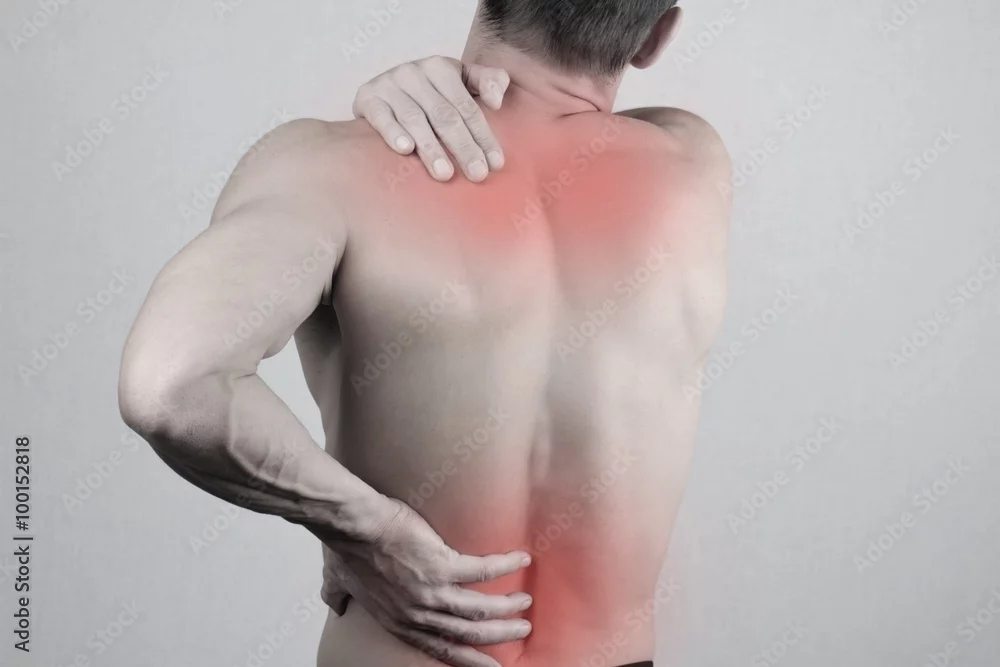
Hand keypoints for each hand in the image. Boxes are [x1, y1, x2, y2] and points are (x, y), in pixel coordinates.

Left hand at [328, 498, 533, 666]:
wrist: (353, 525)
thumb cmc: (345, 548)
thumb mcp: (338, 581)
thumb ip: (340, 595)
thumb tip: (336, 602)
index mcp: (398, 620)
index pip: (440, 647)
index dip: (467, 658)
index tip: (490, 664)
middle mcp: (418, 613)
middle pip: (468, 634)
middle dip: (498, 637)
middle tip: (520, 632)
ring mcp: (432, 592)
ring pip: (480, 611)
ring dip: (506, 609)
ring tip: (525, 603)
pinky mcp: (443, 565)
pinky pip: (483, 570)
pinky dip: (504, 566)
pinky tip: (521, 559)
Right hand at [353, 56, 509, 182]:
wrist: (379, 89)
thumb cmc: (429, 91)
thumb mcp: (460, 79)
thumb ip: (487, 81)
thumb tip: (497, 101)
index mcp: (440, 67)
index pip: (467, 107)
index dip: (483, 135)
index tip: (495, 163)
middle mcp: (413, 72)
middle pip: (444, 115)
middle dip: (463, 146)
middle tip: (477, 174)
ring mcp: (389, 84)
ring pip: (415, 119)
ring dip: (431, 148)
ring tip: (445, 174)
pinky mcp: (367, 98)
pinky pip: (381, 118)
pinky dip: (393, 133)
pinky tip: (406, 150)